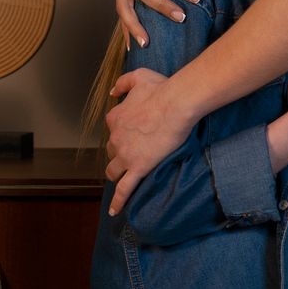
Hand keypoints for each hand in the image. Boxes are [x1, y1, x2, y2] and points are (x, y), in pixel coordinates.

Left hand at [104, 67, 189, 212]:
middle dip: (118, 155)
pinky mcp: (138, 167)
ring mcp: (125, 154)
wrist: (175, 103)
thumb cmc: (161, 89)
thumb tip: (112, 93)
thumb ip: (122, 83)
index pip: (113, 129)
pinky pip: (124, 189)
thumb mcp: (138, 77)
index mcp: (115, 118)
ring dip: (116, 174)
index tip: (131, 135)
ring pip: (114, 171)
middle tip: (130, 157)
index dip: (121, 133)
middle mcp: (115, 137)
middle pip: (112, 152)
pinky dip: (118, 201)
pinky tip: (115, 211)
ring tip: (121, 180)